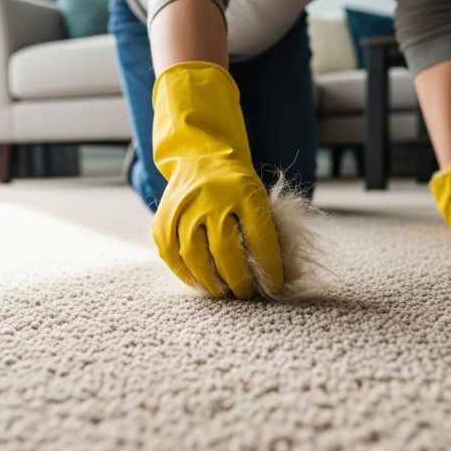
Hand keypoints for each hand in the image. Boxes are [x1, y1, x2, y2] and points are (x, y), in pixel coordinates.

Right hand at [151, 62, 282, 297]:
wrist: (201, 157)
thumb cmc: (237, 187)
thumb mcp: (258, 198)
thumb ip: (268, 232)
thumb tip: (287, 275)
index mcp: (244, 192)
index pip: (260, 238)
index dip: (269, 267)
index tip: (274, 285)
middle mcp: (211, 197)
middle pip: (224, 250)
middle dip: (238, 280)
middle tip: (246, 293)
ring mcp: (183, 206)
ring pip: (193, 254)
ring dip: (210, 281)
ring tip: (222, 292)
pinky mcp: (163, 216)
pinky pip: (170, 252)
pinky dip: (183, 273)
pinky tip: (197, 282)